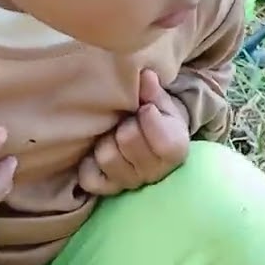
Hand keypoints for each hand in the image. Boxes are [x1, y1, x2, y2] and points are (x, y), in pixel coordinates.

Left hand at [78, 69, 189, 195]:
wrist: (149, 138)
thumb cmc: (156, 116)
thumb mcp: (160, 100)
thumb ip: (152, 90)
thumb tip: (144, 76)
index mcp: (176, 150)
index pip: (163, 140)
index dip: (149, 116)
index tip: (145, 107)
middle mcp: (154, 172)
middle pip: (128, 141)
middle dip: (125, 124)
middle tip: (126, 119)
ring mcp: (129, 183)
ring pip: (107, 158)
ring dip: (105, 141)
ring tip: (111, 134)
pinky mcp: (106, 189)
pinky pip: (90, 179)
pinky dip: (89, 163)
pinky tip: (96, 151)